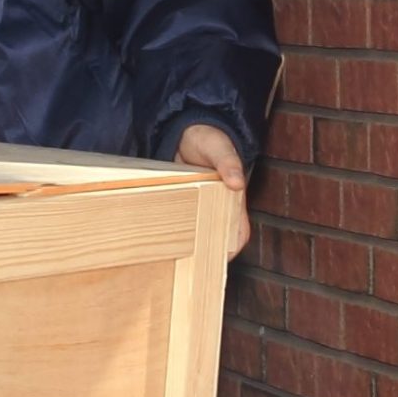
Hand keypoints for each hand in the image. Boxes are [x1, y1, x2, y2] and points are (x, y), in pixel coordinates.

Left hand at [174, 123, 251, 256]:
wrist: (186, 133)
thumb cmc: (209, 140)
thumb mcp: (219, 148)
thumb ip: (228, 162)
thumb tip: (237, 183)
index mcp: (233, 201)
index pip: (237, 235)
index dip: (230, 249)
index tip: (215, 259)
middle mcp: (217, 209)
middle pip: (215, 241)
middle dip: (204, 254)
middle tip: (188, 263)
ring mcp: (198, 209)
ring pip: (195, 235)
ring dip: (186, 245)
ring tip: (171, 255)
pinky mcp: (181, 206)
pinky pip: (178, 224)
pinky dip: (171, 231)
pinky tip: (160, 238)